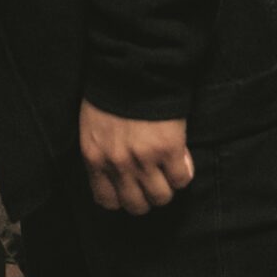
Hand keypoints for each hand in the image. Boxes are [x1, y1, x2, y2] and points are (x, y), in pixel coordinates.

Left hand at [79, 101, 193, 214]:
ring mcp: (144, 159)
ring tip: (168, 172)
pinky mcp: (169, 149)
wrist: (133, 70)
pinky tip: (180, 160)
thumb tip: (117, 175)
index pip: (107, 200)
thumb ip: (102, 154)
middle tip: (154, 182)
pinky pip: (182, 179)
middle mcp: (117, 164)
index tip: (131, 189)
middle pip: (137, 206)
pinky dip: (183, 173)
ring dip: (167, 188)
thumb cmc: (110, 95)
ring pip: (161, 198)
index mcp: (94, 158)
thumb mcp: (93, 128)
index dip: (122, 199)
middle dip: (147, 197)